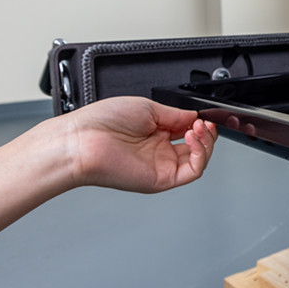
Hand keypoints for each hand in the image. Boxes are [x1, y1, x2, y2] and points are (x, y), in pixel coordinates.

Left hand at [65, 97, 217, 192]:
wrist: (82, 141)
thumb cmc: (101, 123)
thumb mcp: (146, 107)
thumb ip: (174, 114)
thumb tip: (194, 116)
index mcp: (154, 133)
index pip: (187, 130)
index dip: (199, 122)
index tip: (202, 115)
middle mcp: (159, 151)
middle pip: (196, 147)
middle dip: (205, 132)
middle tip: (203, 122)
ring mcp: (161, 166)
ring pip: (198, 160)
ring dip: (205, 142)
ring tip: (198, 128)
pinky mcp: (162, 179)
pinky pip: (193, 171)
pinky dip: (200, 154)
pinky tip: (193, 138)